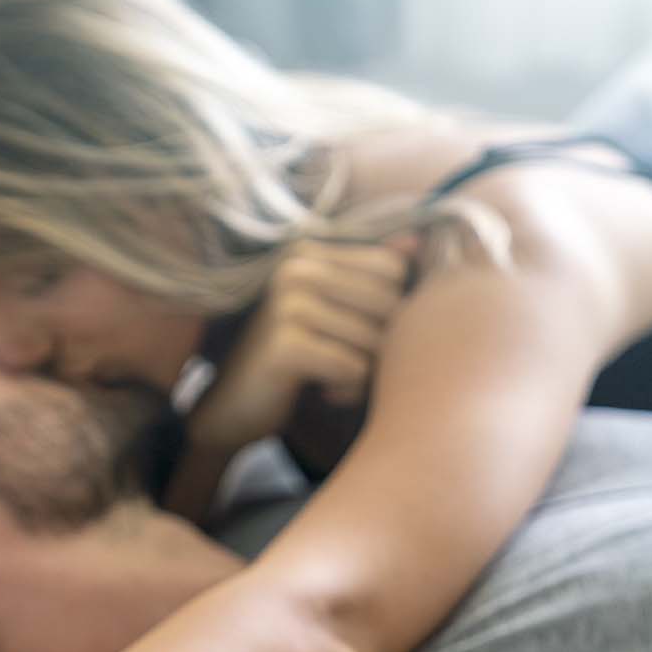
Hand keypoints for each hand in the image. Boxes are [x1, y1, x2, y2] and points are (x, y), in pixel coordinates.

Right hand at [189, 236, 415, 451]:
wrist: (232, 409)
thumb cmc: (293, 360)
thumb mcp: (331, 311)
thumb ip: (369, 276)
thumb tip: (419, 242)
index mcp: (307, 252)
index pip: (392, 268)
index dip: (389, 309)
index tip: (355, 331)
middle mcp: (295, 268)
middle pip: (389, 304)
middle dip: (379, 344)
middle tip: (346, 362)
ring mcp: (288, 304)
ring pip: (375, 340)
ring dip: (364, 372)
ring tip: (333, 378)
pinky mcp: (286, 345)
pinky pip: (355, 368)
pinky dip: (349, 389)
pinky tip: (324, 392)